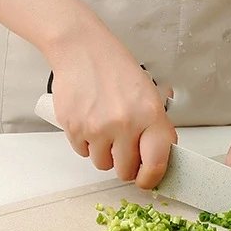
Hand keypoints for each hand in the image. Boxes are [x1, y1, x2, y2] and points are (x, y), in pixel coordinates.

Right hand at [48, 5, 176, 189]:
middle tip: (123, 147)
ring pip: (102, 164)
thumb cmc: (116, 69)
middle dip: (124, 164)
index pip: (155, 163)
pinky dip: (86, 143)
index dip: (151, 178)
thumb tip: (156, 160)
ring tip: (105, 128)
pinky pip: (83, 152)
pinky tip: (90, 121)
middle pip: (125, 170)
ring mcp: (97, 128)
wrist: (82, 50)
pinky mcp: (74, 128)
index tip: (147, 180)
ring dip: (104, 153)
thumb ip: (154, 128)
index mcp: (149, 115)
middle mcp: (124, 123)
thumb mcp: (148, 94)